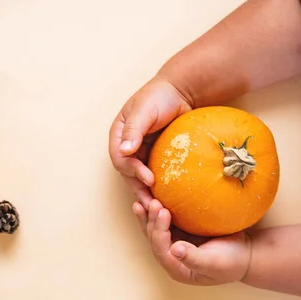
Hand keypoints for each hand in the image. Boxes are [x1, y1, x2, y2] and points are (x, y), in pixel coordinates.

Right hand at [108, 76, 192, 208]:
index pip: (119, 158)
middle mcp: (127, 146)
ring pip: (139, 177)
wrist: (182, 92)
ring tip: (159, 207)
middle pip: (127, 173)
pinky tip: (168, 196)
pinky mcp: (156, 157)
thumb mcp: (145, 110)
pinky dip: (159, 186)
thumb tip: (124, 151)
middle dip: (138, 188)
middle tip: (153, 203)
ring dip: (147, 192)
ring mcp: (141, 152)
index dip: (132, 171)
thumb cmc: (160, 96)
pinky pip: (154, 174)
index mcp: (118, 135)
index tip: (149, 179)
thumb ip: (133, 130)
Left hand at [135, 199, 251, 284]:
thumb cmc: (232, 261)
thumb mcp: (215, 262)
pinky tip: (154, 198)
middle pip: (154, 239)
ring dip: (150, 215)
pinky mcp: (180, 234)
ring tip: (144, 199)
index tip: (163, 212)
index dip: (159, 231)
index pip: (161, 250)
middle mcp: (172, 258)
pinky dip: (158, 212)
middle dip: (151, 220)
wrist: (246, 254)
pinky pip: (165, 222)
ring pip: (156, 230)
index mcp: (178, 269)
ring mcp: (174, 245)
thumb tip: (174, 249)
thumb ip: (193, 258)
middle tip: (153, 201)